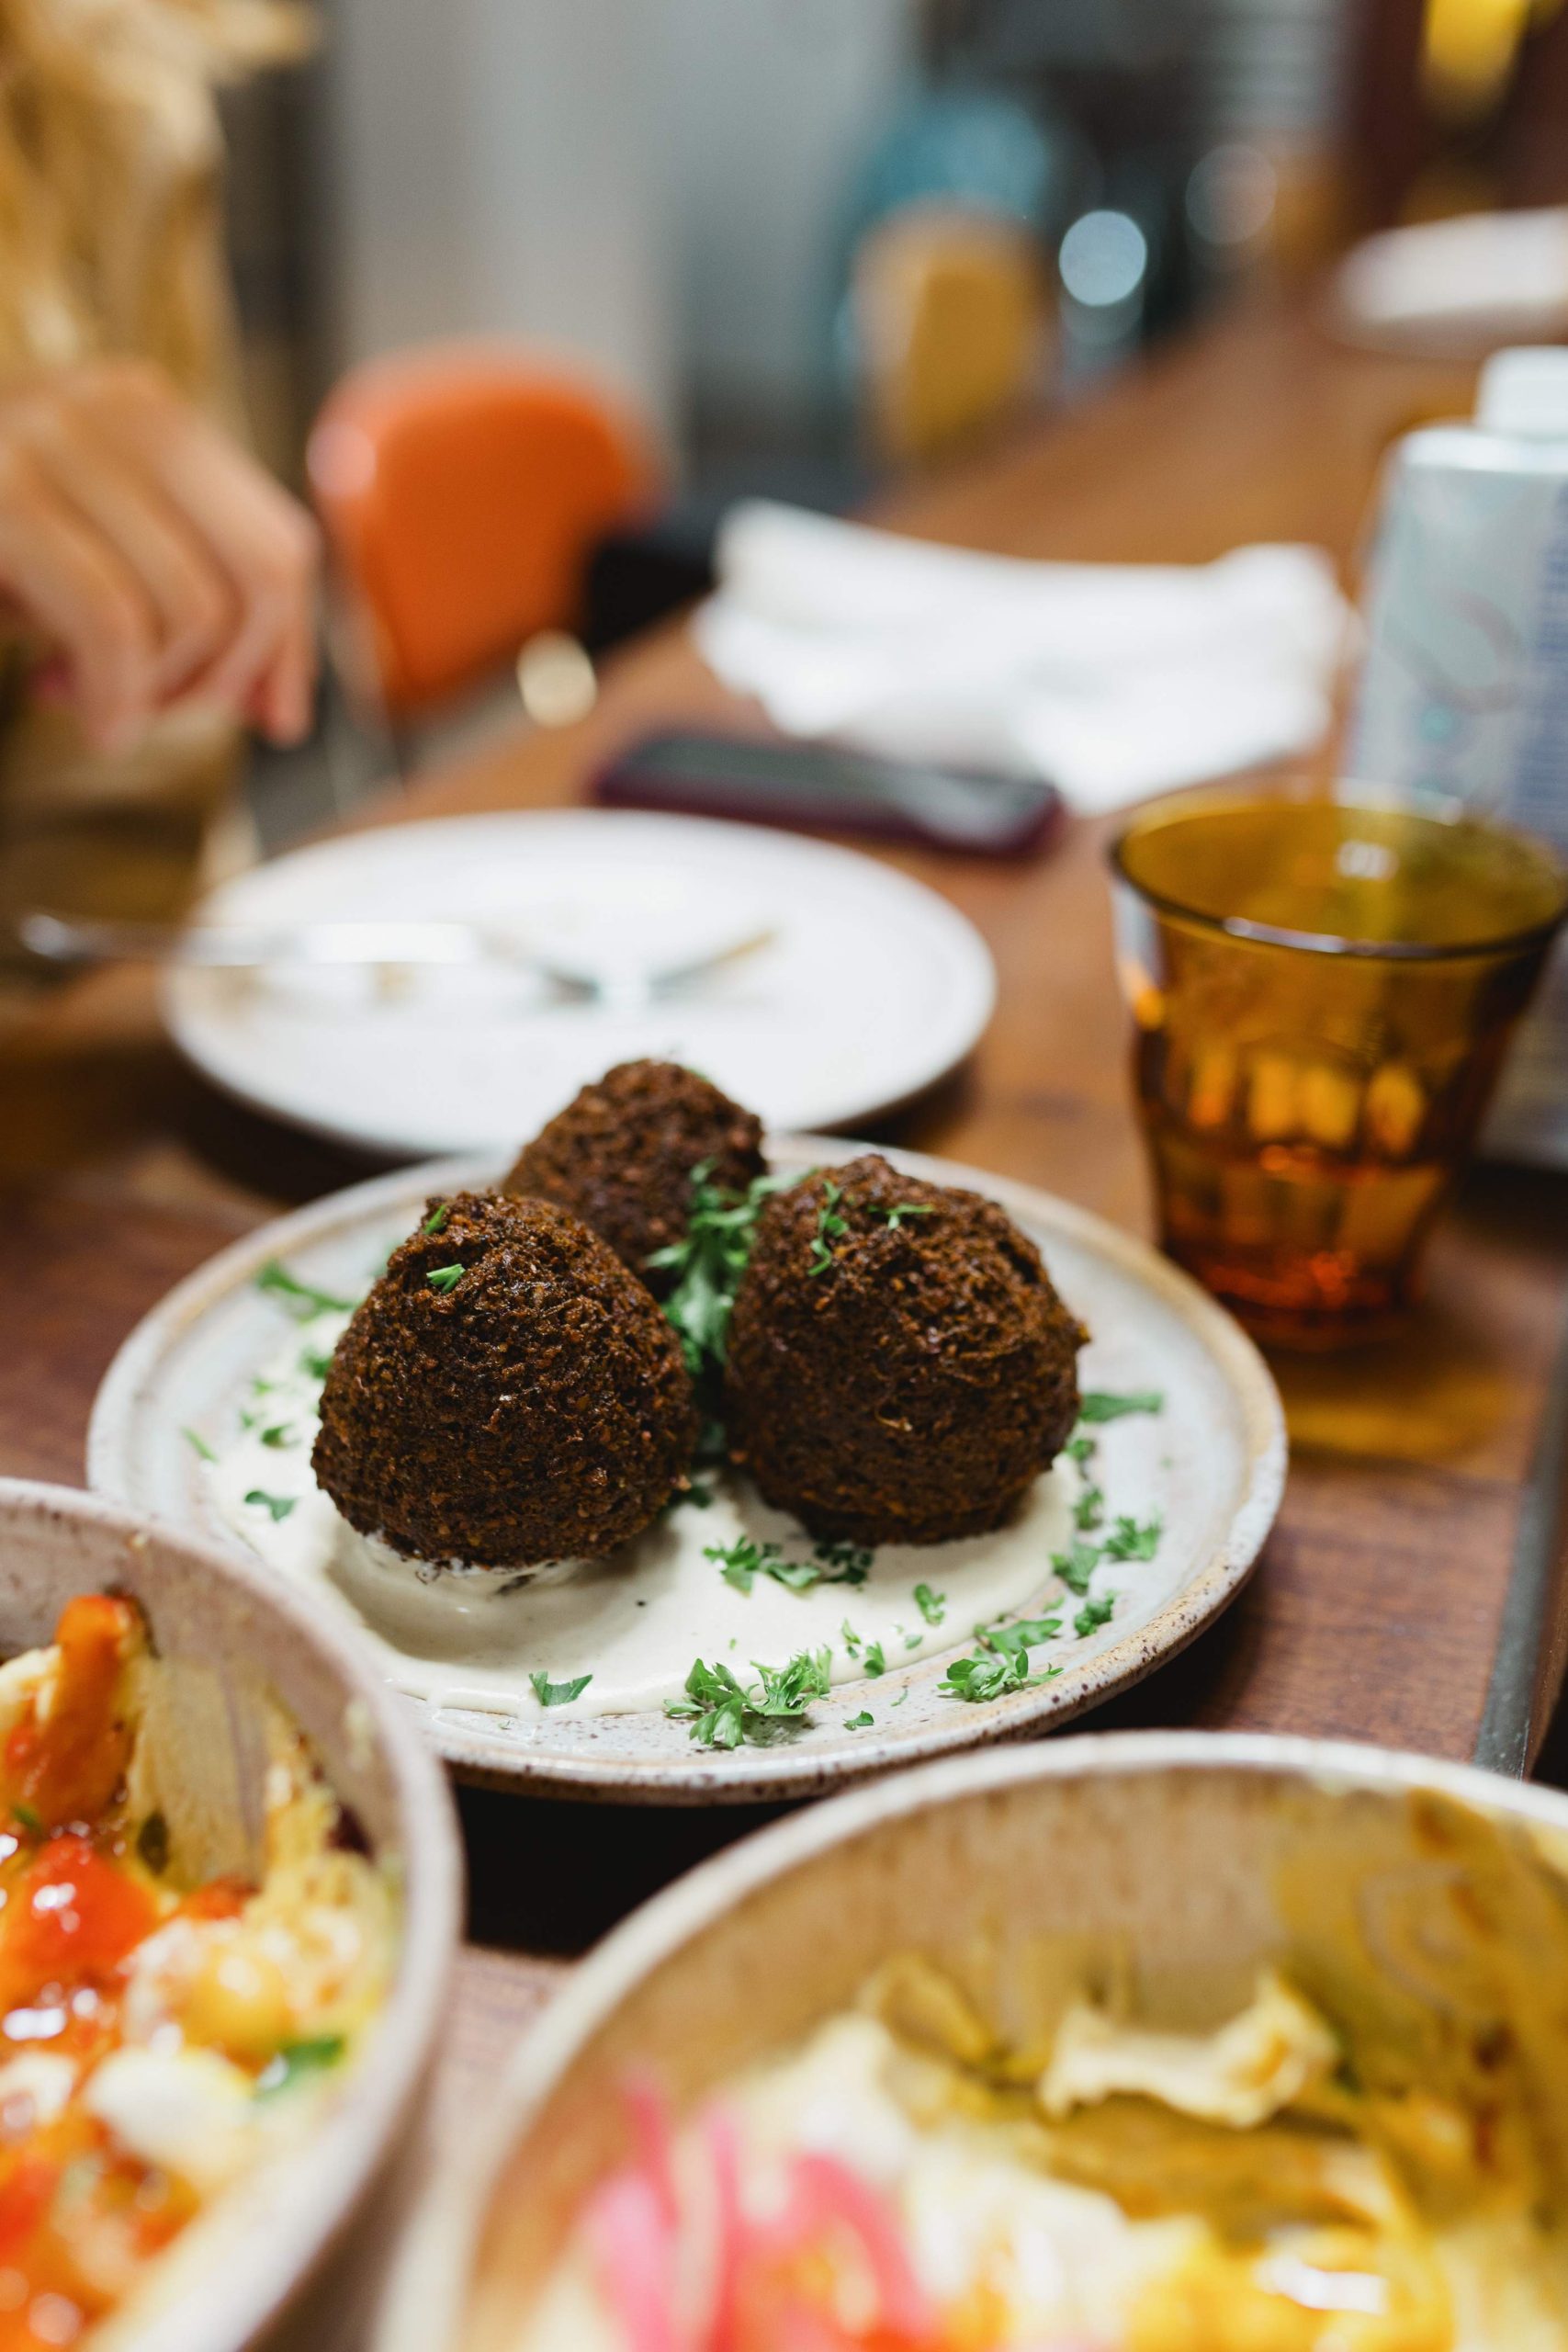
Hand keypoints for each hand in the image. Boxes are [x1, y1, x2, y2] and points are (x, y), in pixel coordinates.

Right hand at [0, 360, 319, 749]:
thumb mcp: (89, 565)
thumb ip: (180, 600)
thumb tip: (282, 707)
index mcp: (145, 410)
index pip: (284, 541)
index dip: (291, 646)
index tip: (270, 717)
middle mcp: (110, 405)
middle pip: (260, 577)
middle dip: (225, 675)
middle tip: (147, 709)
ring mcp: (51, 436)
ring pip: (196, 609)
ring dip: (155, 691)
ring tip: (88, 698)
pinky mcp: (0, 493)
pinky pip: (118, 624)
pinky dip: (119, 698)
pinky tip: (87, 713)